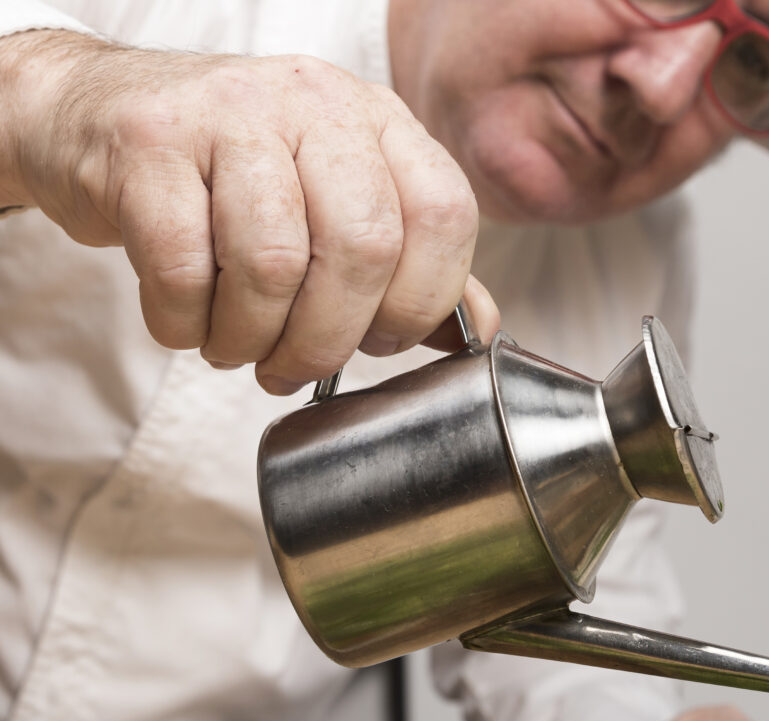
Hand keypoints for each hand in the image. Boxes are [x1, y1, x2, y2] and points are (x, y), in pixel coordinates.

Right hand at [0, 31, 498, 392]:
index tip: (381, 341)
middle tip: (294, 370)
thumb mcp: (334, 206)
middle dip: (328, 341)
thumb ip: (410, 266)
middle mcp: (313, 103)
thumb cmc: (229, 184)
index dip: (422, 302)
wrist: (93, 118)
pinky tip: (185, 323)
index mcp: (377, 121)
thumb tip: (477, 331)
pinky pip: (184, 265)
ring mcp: (228, 111)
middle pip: (362, 247)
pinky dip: (184, 323)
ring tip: (234, 348)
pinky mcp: (149, 140)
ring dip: (251, 339)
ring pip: (273, 263)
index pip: (442, 215)